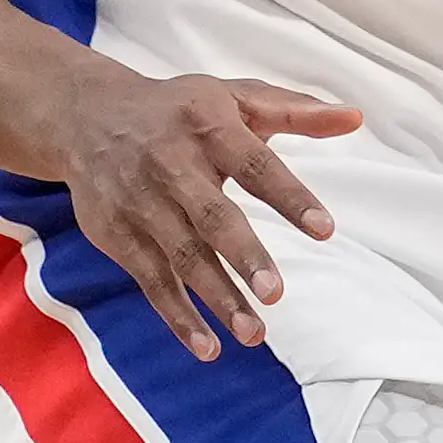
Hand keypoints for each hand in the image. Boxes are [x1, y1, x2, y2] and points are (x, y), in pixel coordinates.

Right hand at [46, 62, 359, 359]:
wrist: (86, 117)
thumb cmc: (181, 109)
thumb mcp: (236, 96)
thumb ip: (297, 111)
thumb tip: (356, 118)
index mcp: (209, 127)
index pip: (257, 166)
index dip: (290, 197)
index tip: (326, 230)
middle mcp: (171, 166)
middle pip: (212, 217)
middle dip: (244, 256)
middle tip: (277, 294)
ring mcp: (141, 204)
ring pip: (182, 258)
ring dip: (217, 298)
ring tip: (254, 333)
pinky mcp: (118, 235)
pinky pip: (151, 282)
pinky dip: (178, 317)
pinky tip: (208, 346)